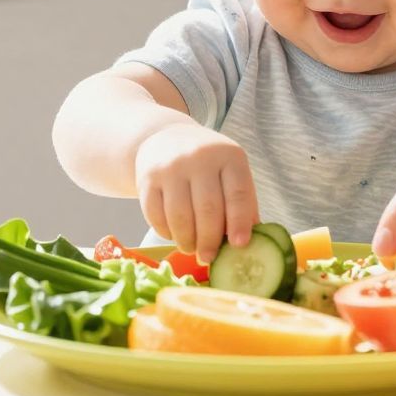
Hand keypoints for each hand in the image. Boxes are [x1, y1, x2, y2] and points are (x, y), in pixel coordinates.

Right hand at [134, 122, 257, 263]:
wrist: (166, 138)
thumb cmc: (207, 164)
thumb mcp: (231, 172)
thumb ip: (242, 203)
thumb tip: (248, 244)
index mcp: (229, 156)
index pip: (238, 193)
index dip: (239, 222)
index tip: (240, 245)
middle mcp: (200, 157)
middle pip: (207, 209)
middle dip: (209, 240)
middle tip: (209, 257)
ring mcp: (171, 166)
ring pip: (179, 215)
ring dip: (186, 240)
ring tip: (191, 248)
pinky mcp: (147, 178)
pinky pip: (156, 215)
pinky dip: (166, 232)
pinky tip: (173, 234)